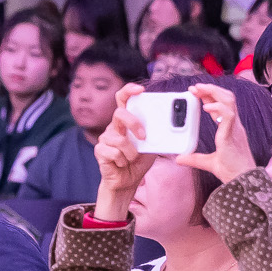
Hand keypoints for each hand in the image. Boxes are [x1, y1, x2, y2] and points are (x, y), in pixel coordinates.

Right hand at [94, 83, 153, 219]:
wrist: (126, 181)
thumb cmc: (138, 161)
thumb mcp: (152, 146)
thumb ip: (157, 135)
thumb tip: (172, 128)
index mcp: (125, 121)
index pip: (123, 99)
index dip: (129, 90)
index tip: (140, 89)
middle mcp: (113, 126)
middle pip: (120, 114)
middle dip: (133, 124)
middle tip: (143, 137)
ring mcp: (105, 138)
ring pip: (120, 139)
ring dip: (131, 153)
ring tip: (131, 159)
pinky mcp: (99, 150)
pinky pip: (114, 153)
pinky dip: (123, 161)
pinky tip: (122, 164)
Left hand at [177, 84, 257, 185]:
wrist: (242, 180)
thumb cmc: (231, 171)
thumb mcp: (207, 162)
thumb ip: (194, 158)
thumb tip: (179, 158)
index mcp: (230, 128)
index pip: (222, 105)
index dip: (210, 95)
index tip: (196, 91)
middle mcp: (234, 125)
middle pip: (226, 98)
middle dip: (211, 89)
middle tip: (195, 87)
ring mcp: (235, 128)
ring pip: (229, 101)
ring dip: (213, 92)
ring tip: (199, 90)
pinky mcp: (232, 134)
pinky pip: (228, 115)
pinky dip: (218, 108)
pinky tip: (206, 107)